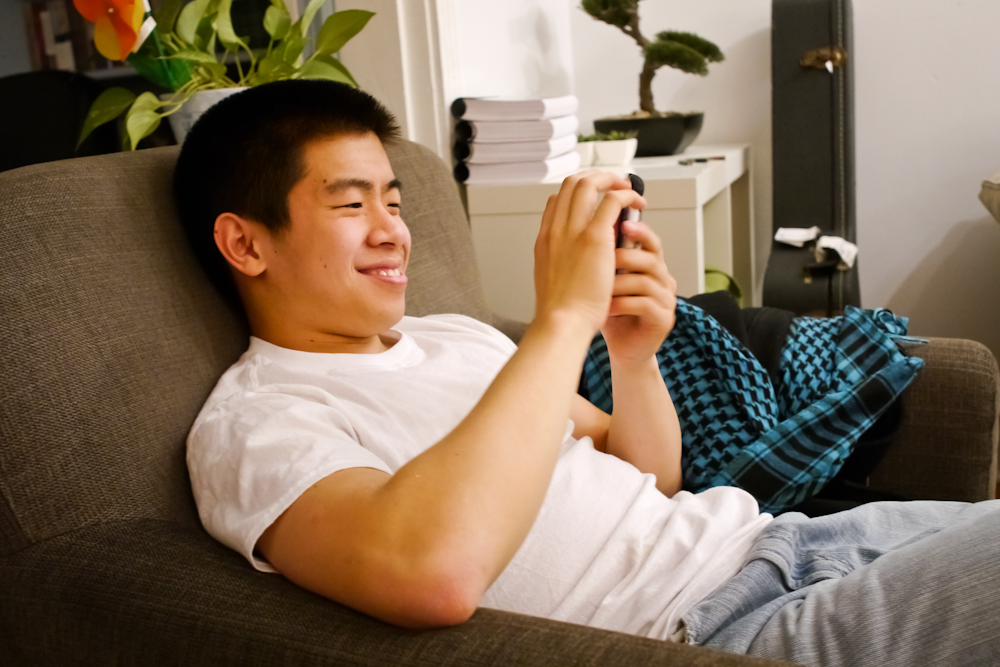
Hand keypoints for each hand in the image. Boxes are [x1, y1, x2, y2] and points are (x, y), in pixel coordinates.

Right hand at [533, 171, 645, 333]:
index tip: (594, 199)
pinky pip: (612, 199)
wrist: (561, 323)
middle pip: (571, 184)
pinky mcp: (594, 236)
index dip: (577, 194)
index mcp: (545, 240)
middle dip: (595, 178)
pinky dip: (627, 195)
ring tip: (628, 189)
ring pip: (589, 183)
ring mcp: (572, 230)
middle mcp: (555, 229)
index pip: (556, 200)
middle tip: (613, 185)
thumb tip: (579, 259)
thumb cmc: (561, 313)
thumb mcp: (553, 282)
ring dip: (611, 180)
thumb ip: (564, 264)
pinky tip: (637, 204)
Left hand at [601, 220, 676, 368]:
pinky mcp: (664, 320)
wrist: (621, 348)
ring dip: (618, 284)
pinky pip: (646, 304)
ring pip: (646, 281)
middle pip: (651, 259)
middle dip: (624, 258)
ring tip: (599, 289)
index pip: (651, 241)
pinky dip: (622, 304)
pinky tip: (605, 308)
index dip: (640, 231)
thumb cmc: (611, 312)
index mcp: (651, 266)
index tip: (622, 224)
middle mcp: (664, 280)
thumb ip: (604, 257)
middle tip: (603, 260)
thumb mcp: (605, 281)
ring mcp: (667, 300)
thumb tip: (588, 227)